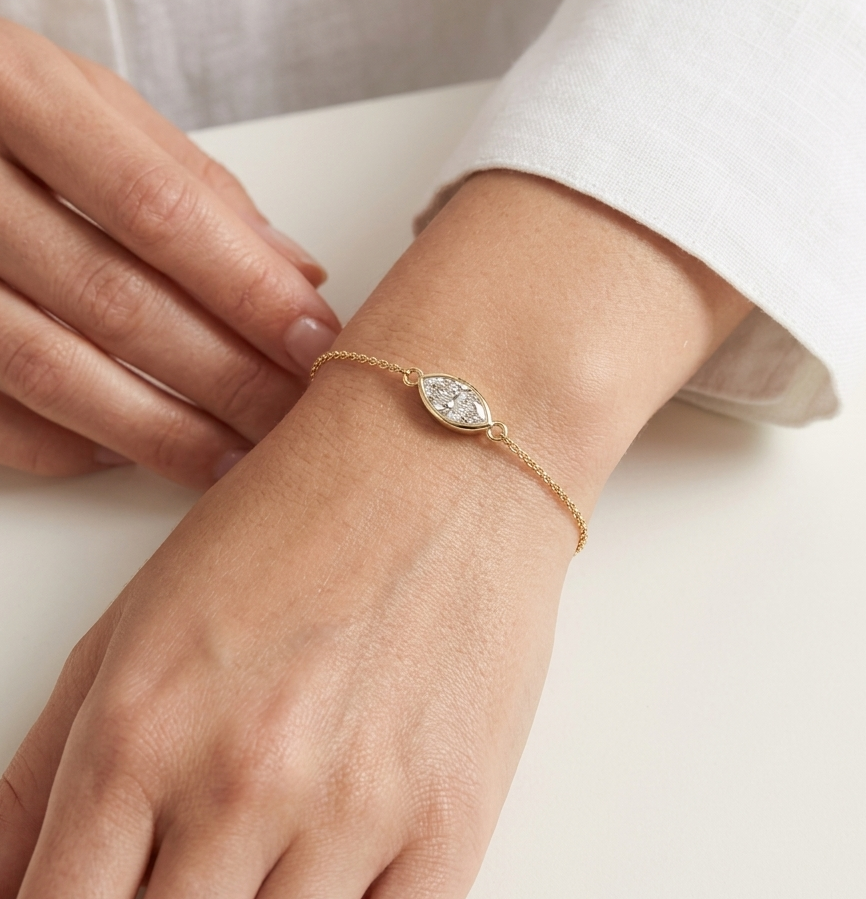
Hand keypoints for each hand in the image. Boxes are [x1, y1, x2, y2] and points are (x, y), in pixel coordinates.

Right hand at [0, 20, 339, 487]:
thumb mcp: (85, 100)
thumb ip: (188, 180)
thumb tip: (296, 271)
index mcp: (15, 93)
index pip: (158, 208)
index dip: (246, 285)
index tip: (313, 339)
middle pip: (112, 298)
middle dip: (221, 372)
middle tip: (292, 415)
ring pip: (47, 367)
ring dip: (156, 428)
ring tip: (235, 455)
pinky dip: (65, 445)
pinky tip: (133, 452)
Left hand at [0, 173, 750, 897]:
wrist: (442, 454)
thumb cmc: (293, 516)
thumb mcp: (133, 621)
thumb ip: (43, 774)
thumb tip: (12, 881)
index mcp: (136, 732)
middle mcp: (239, 783)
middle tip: (187, 865)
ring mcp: (352, 811)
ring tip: (259, 856)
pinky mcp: (450, 822)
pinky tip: (329, 878)